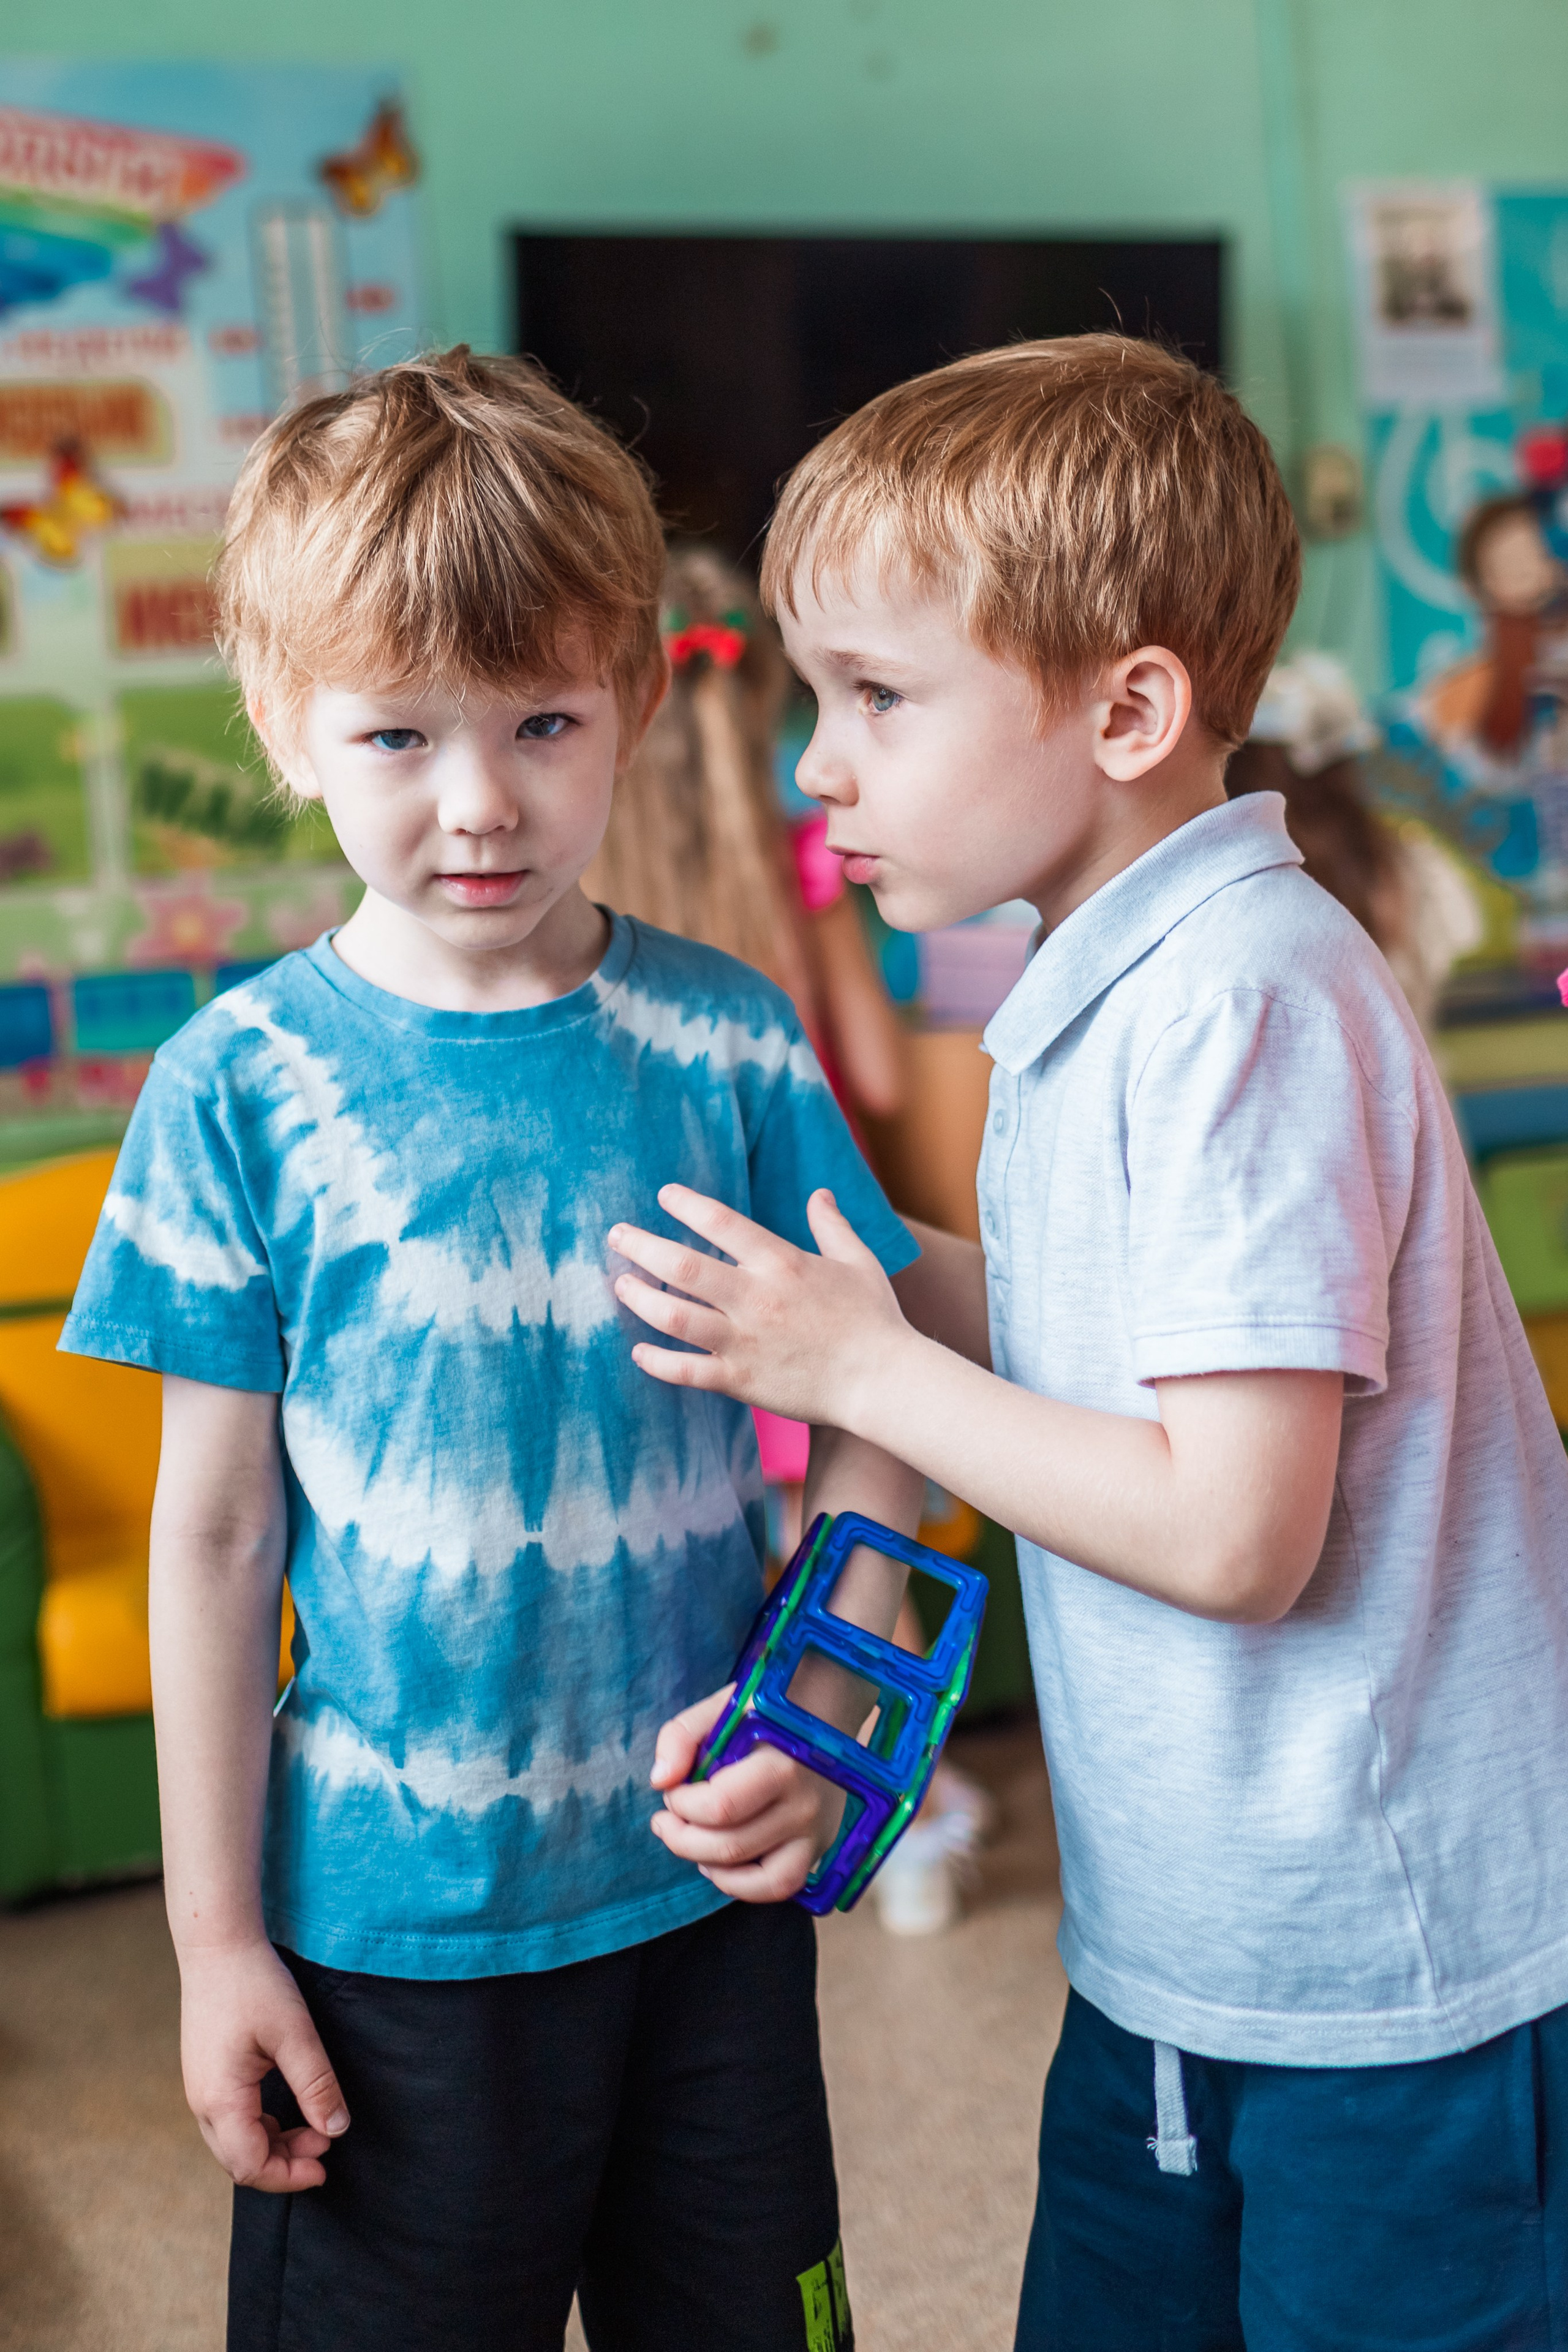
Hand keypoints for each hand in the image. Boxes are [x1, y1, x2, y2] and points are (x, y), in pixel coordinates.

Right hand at [178, 1939, 348, 2190]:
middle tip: (326, 2145)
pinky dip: (260, 2126)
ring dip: (273, 2144)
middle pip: (239, 2160)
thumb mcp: (295, 2034)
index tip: (325, 2167)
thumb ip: (316, 2085)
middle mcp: (201, 2102)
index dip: (288, 2176)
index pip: (250, 2166)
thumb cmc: (254, 1984)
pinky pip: (230, 2119)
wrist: (217, 1946)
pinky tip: (288, 2110)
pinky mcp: (206, 2075)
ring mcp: (200, 2089)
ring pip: (234, 2141)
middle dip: (284, 2163)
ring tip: (315, 2127)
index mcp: (219, 2099)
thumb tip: (336, 2130)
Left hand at [609, 1184, 908, 1430]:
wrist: (883, 1381)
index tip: (664, 1195)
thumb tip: (820, 1194)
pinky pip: (687, 1371)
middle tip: (617, 1236)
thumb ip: (832, 1226)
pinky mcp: (741, 1381)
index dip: (687, 1205)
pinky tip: (639, 1350)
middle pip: (683, 1266)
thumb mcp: (857, 1261)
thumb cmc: (874, 1319)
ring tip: (621, 1286)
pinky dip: (658, 1362)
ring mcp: (745, 1342)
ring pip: (675, 1317)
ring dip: (641, 1299)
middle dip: (642, 1247)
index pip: (722, 1223)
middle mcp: (757, 1298)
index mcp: (782, 1263)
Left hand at [649, 1686, 845, 1901]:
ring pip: (754, 1877)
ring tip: (688, 1842)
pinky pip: (780, 1886)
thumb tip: (660, 1781)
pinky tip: (717, 1864)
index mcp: (781, 1765)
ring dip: (706, 1864)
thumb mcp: (720, 1707)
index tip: (672, 1789)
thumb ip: (681, 1736)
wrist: (825, 1711)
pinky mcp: (818, 1847)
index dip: (681, 1804)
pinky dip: (742, 1886)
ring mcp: (815, 1832)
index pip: (720, 1807)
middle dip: (682, 1837)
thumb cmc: (764, 1712)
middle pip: (730, 1846)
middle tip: (666, 1818)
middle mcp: (804, 1805)